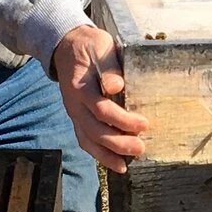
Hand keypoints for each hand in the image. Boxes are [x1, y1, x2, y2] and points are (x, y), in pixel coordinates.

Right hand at [52, 24, 146, 172]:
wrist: (66, 46)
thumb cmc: (90, 46)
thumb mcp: (101, 47)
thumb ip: (109, 66)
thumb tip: (116, 86)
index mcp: (80, 86)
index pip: (101, 109)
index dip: (122, 120)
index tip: (144, 124)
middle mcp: (74, 104)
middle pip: (94, 130)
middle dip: (118, 143)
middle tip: (141, 148)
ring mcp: (74, 113)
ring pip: (87, 140)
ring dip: (107, 155)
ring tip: (127, 165)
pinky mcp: (77, 119)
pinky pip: (85, 141)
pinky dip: (99, 155)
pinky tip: (116, 164)